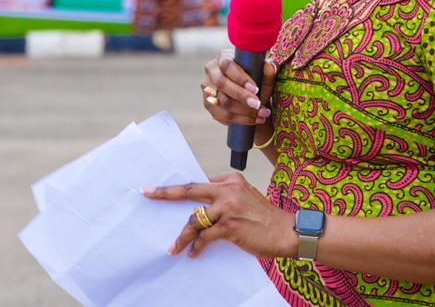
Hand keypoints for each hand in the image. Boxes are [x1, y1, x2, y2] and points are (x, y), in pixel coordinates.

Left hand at [142, 173, 296, 258]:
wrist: (287, 231)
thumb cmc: (265, 218)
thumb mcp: (245, 197)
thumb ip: (225, 197)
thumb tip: (201, 208)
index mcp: (231, 180)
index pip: (199, 182)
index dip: (180, 188)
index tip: (160, 188)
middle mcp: (228, 189)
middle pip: (189, 190)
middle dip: (165, 192)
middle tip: (147, 193)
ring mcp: (228, 207)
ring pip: (194, 219)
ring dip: (182, 236)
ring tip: (173, 247)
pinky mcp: (230, 226)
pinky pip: (205, 237)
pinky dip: (197, 246)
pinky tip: (193, 254)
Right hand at [201, 49, 275, 126]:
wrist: (247, 93)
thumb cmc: (254, 79)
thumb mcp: (263, 75)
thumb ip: (267, 71)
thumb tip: (269, 66)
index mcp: (223, 57)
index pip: (227, 65)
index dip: (240, 78)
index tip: (255, 89)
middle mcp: (212, 71)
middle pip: (222, 84)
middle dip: (241, 96)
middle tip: (258, 104)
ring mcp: (208, 88)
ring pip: (222, 102)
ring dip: (244, 111)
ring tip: (262, 114)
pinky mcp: (208, 104)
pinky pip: (222, 115)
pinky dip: (241, 119)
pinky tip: (255, 119)